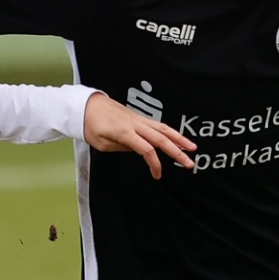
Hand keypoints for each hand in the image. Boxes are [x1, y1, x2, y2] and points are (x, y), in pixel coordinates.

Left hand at [82, 94, 197, 179]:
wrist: (85, 104)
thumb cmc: (90, 125)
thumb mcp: (101, 143)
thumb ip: (121, 148)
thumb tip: (138, 150)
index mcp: (125, 132)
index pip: (146, 150)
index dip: (155, 164)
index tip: (157, 175)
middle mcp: (135, 124)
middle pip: (161, 138)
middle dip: (177, 152)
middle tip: (190, 163)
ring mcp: (138, 119)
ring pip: (163, 128)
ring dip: (179, 139)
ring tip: (192, 148)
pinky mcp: (138, 117)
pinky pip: (158, 124)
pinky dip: (170, 132)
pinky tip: (177, 138)